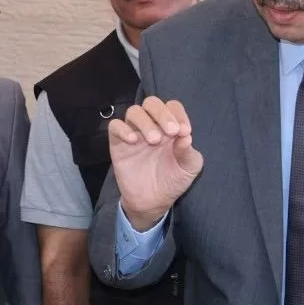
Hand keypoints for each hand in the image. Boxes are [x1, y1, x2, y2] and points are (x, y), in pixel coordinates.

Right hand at [108, 96, 203, 230]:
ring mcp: (134, 132)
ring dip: (145, 122)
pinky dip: (123, 129)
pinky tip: (133, 141)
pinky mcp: (118, 143)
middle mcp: (152, 125)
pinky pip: (115, 126)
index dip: (179, 114)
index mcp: (170, 126)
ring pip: (134, 111)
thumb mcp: (189, 167)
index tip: (184, 131)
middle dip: (162, 113)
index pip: (173, 107)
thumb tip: (186, 135)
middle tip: (171, 131)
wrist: (153, 201)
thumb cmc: (173, 179)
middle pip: (152, 103)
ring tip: (155, 140)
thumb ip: (188, 151)